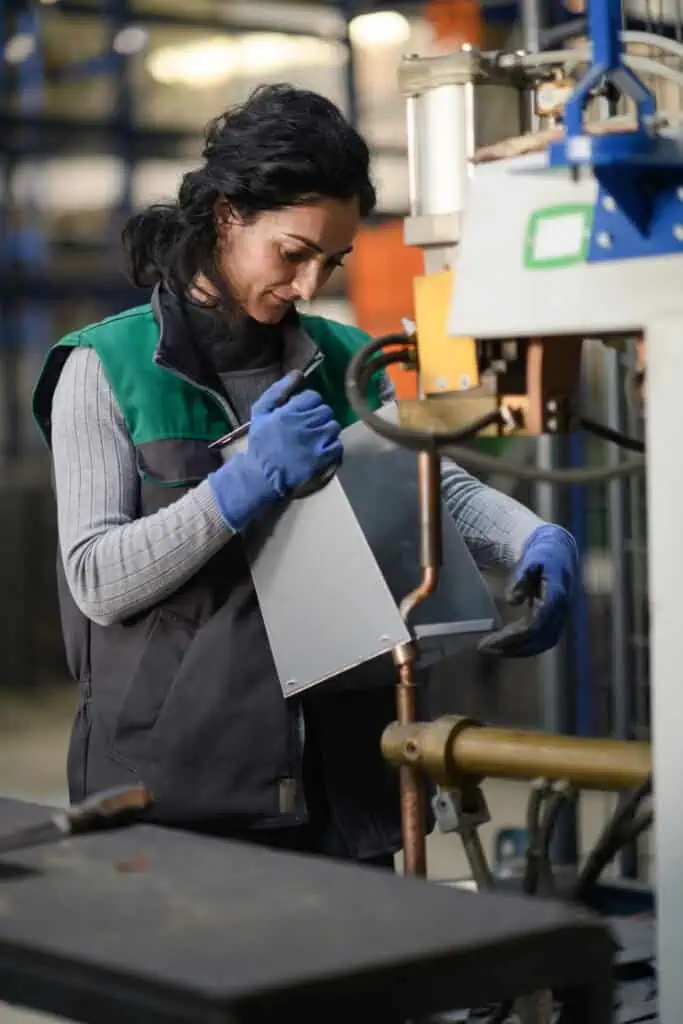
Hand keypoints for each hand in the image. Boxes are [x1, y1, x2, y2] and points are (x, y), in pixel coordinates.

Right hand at [208, 374, 342, 530]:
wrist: (262, 477)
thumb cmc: (261, 443)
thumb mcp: (260, 413)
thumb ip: (277, 391)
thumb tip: (298, 373)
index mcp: (289, 412)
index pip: (313, 397)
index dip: (308, 404)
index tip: (301, 414)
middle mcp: (304, 425)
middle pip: (326, 410)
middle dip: (318, 417)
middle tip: (308, 428)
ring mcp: (316, 442)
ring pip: (333, 426)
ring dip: (325, 432)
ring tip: (314, 440)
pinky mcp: (323, 459)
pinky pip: (338, 445)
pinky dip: (331, 447)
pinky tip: (319, 451)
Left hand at [478, 525, 577, 657]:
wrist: (558, 550)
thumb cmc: (542, 554)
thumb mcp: (532, 559)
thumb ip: (522, 579)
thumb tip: (512, 602)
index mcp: (555, 597)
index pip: (535, 626)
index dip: (514, 637)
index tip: (491, 641)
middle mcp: (559, 611)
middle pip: (537, 639)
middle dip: (512, 647)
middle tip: (484, 648)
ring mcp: (557, 616)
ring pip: (540, 642)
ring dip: (516, 649)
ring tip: (490, 649)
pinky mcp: (551, 618)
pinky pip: (539, 638)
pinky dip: (522, 645)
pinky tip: (504, 644)